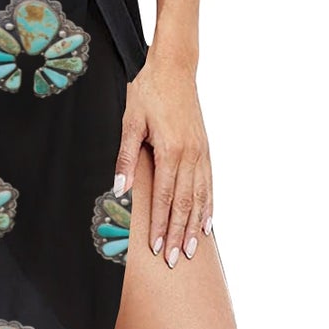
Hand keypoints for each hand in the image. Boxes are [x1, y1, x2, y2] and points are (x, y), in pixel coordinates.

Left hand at [112, 52, 212, 267]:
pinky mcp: (205, 149)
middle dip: (178, 234)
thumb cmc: (148, 91)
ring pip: (200, 198)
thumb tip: (119, 189)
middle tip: (174, 260)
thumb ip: (126, 158)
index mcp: (171, 150)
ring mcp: (201, 153)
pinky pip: (209, 185)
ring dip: (195, 227)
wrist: (175, 67)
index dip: (160, 225)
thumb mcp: (129, 121)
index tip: (156, 248)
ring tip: (192, 251)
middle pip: (185, 204)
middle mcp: (190, 155)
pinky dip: (208, 207)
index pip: (164, 197)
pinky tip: (207, 224)